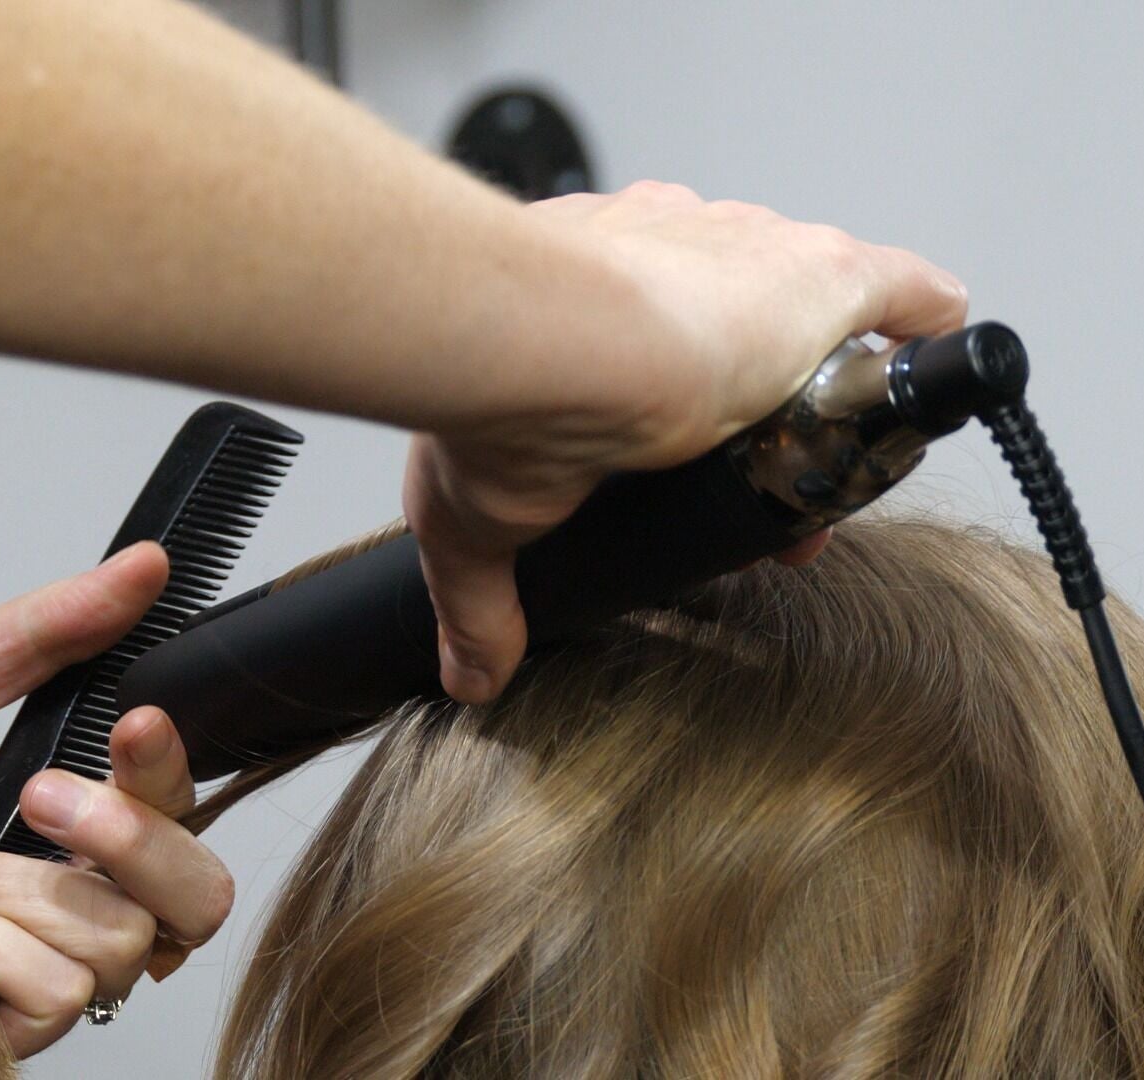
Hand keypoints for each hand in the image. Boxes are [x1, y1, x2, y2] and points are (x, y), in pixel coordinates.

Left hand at [0, 541, 231, 1076]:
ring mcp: (45, 965)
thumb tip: (141, 566)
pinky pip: (60, 998)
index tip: (129, 724)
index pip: (180, 797)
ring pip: (123, 941)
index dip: (171, 763)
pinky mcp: (3, 1030)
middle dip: (126, 837)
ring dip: (16, 893)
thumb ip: (42, 629)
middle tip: (33, 800)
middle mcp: (73, 891)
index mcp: (71, 807)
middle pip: (198, 891)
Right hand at [404, 181, 966, 702]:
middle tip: (759, 478)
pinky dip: (923, 331)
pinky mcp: (820, 276)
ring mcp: (750, 258)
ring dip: (828, 385)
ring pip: (815, 319)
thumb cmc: (495, 392)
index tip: (686, 464)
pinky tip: (930, 368)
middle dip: (754, 404)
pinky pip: (903, 293)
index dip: (679, 407)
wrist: (545, 335)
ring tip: (827, 459)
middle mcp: (670, 251)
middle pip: (739, 329)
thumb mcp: (470, 515)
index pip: (649, 336)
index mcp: (584, 287)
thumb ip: (476, 600)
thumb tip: (469, 675)